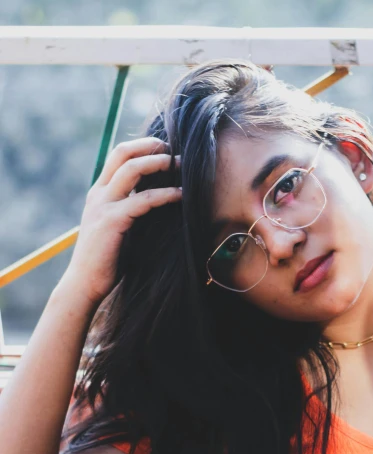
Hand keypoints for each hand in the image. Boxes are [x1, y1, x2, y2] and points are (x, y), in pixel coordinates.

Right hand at [63, 137, 181, 304]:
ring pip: (132, 169)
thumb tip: (159, 202)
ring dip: (159, 162)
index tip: (165, 150)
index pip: (118, 156)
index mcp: (99, 193)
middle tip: (174, 148)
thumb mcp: (119, 228)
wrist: (85, 283)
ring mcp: (103, 206)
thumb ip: (131, 211)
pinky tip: (182, 194)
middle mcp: (98, 194)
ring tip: (181, 164)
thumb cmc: (106, 261)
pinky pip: (144, 199)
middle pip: (122, 153)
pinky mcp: (112, 221)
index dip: (141, 147)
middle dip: (150, 146)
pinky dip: (166, 193)